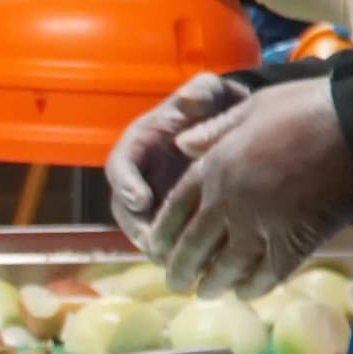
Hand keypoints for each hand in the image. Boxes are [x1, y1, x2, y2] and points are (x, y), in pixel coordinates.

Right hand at [106, 72, 246, 248]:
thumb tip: (189, 99)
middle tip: (157, 244)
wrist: (232, 129)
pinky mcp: (172, 219)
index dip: (125, 184)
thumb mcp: (210, 92)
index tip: (139, 199)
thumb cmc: (216, 107)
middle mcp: (139, 177)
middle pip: (126, 210)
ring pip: (146, 232)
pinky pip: (170, 241)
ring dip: (159, 248)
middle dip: (139, 229)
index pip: (120, 165)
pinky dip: (182, 253)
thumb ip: (201, 91)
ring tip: (180, 259)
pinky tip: (202, 262)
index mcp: (139, 145)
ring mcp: (154, 200)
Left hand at [148, 75, 352, 296]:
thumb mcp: (251, 107)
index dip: (163, 233)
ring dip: (213, 283)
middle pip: (194, 244)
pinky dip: (254, 287)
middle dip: (181, 268)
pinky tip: (246, 293)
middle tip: (175, 283)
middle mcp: (229, 201)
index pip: (176, 208)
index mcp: (214, 167)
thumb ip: (213, 130)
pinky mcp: (295, 242)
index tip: (155, 249)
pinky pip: (267, 274)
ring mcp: (261, 225)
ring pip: (226, 265)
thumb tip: (180, 144)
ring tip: (206, 293)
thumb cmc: (307, 108)